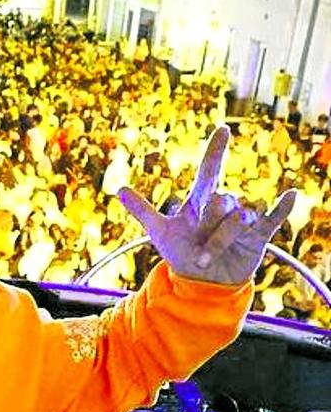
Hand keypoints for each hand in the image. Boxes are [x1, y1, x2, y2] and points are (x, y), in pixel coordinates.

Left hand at [118, 125, 294, 285]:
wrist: (200, 283)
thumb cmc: (182, 254)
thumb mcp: (160, 232)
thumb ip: (143, 210)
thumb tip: (119, 190)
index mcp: (201, 201)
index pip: (210, 170)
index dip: (216, 150)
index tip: (223, 129)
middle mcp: (224, 206)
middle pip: (222, 201)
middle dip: (210, 224)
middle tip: (199, 246)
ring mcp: (243, 219)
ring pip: (239, 216)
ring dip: (222, 239)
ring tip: (208, 256)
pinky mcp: (259, 236)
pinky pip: (273, 217)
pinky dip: (282, 207)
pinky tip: (291, 195)